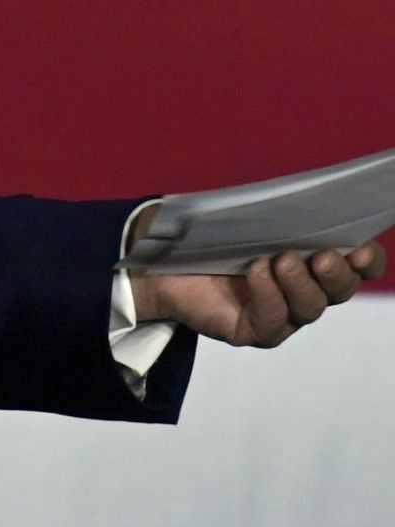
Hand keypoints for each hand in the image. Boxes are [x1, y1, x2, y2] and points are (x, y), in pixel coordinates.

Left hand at [130, 202, 386, 347]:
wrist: (160, 263)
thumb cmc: (207, 235)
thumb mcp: (244, 216)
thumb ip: (276, 211)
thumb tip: (303, 196)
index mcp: (311, 262)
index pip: (356, 267)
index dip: (366, 261)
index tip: (361, 247)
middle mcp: (303, 292)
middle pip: (339, 290)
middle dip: (337, 273)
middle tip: (324, 255)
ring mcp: (280, 315)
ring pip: (309, 307)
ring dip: (299, 282)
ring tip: (282, 259)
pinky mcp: (253, 330)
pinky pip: (272, 320)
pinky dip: (267, 294)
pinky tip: (256, 272)